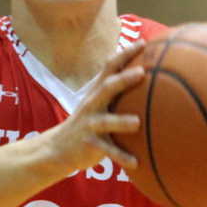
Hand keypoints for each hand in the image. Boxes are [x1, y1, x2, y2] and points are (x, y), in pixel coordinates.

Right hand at [42, 43, 144, 172]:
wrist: (58, 148)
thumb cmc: (88, 122)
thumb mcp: (99, 103)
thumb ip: (117, 91)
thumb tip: (148, 76)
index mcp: (97, 92)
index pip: (110, 67)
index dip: (125, 54)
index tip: (144, 43)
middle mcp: (93, 104)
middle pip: (107, 88)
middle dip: (123, 79)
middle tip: (142, 72)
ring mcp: (90, 124)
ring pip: (105, 121)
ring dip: (120, 121)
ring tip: (136, 122)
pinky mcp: (90, 144)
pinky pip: (107, 151)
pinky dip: (121, 157)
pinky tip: (136, 163)